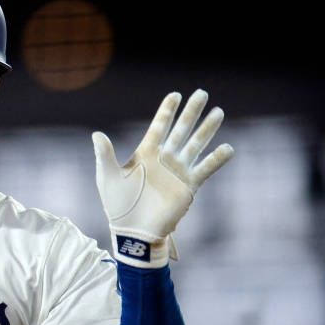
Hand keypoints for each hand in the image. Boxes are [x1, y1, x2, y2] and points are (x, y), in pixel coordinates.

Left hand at [93, 89, 232, 267]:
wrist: (133, 231)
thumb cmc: (117, 205)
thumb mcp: (108, 177)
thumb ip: (104, 155)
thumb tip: (96, 134)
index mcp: (145, 153)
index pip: (159, 126)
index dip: (167, 111)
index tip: (175, 95)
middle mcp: (164, 159)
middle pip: (181, 130)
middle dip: (191, 112)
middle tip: (202, 93)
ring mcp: (178, 171)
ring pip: (196, 145)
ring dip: (207, 129)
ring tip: (218, 112)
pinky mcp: (188, 186)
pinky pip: (205, 169)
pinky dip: (217, 159)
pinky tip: (228, 148)